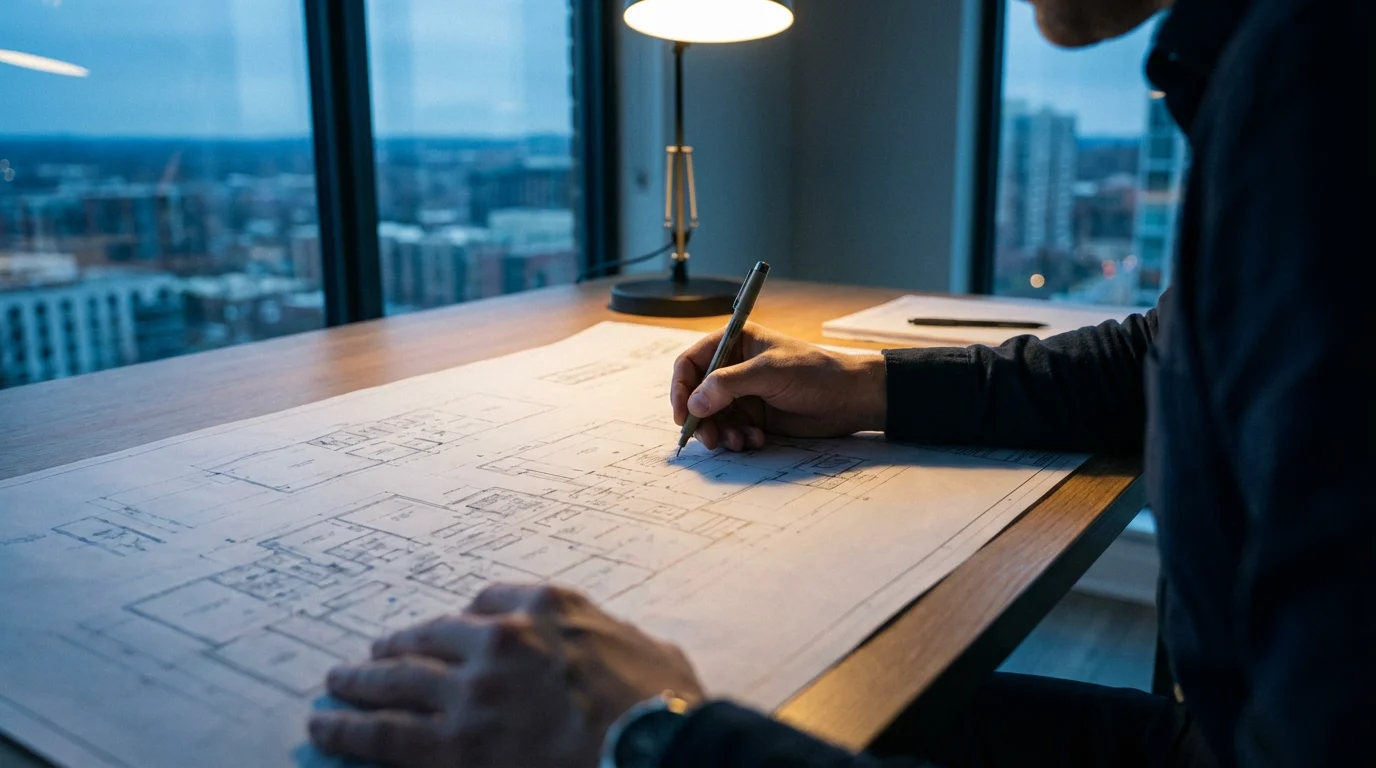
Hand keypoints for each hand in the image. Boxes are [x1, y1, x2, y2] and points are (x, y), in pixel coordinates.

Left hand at [308, 584, 704, 767]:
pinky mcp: (452, 747)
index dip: (458, 621)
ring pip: (396, 681)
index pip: (487, 602)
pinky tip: (325, 726)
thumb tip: (615, 645)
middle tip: (368, 658)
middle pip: (427, 638)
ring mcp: (472, 694)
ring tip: (336, 687)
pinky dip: (347, 728)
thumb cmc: (665, 707)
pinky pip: (382, 734)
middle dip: (393, 650)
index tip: (445, 632)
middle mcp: (500, 641)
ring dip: (359, 684)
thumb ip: (614, 636)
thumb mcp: (649, 647)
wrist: (656, 752)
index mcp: (547, 609)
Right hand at [670, 323, 886, 450]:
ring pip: (713, 417)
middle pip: (697, 394)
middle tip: (710, 439)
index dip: (681, 387)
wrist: (851, 399)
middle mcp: (735, 367)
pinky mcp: (755, 415)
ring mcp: (744, 393)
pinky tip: (757, 441)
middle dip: (701, 418)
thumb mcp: (769, 373)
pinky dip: (738, 438)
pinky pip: (732, 430)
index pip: (691, 362)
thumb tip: (694, 403)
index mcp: (735, 342)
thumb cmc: (816, 373)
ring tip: (739, 443)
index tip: (683, 413)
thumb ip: (728, 384)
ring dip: (721, 433)